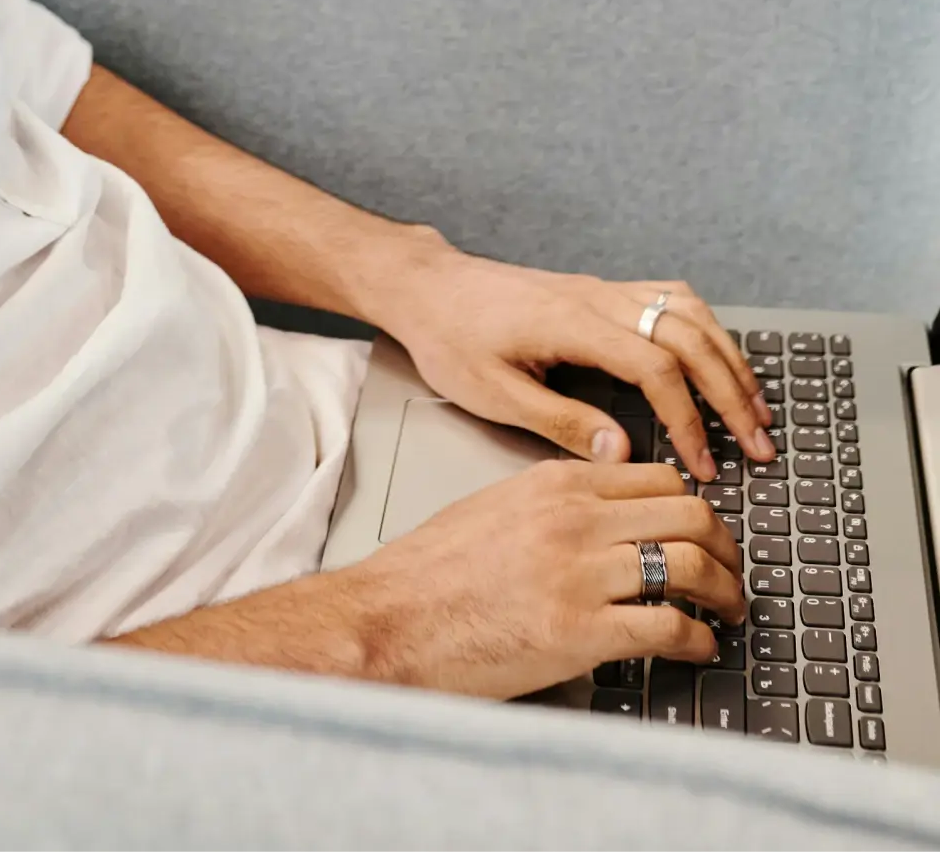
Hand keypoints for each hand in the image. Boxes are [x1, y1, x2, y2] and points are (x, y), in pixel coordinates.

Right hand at [339, 460, 743, 697]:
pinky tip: (700, 648)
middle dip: (724, 545)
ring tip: (730, 612)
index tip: (704, 530)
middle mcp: (574, 519)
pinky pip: (666, 627)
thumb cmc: (431, 573)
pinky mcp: (579, 631)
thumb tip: (602, 518)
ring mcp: (579, 574)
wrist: (391, 620)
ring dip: (724, 592)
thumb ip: (552, 504)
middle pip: (686, 512)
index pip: (654, 476)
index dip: (693, 504)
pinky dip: (698, 640)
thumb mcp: (495, 509)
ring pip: (687, 563)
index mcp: (554, 484)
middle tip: (732, 572)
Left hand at [361, 236, 775, 482]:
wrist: (426, 286)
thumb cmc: (451, 339)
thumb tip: (623, 454)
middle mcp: (597, 297)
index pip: (656, 366)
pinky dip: (706, 329)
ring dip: (728, 358)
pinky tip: (718, 360)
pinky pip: (670, 298)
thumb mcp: (494, 392)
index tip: (705, 466)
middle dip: (731, 392)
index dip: (689, 419)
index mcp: (573, 323)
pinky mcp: (600, 289)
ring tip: (755, 408)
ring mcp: (602, 288)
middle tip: (760, 444)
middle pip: (688, 335)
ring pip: (688, 310)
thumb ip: (561, 422)